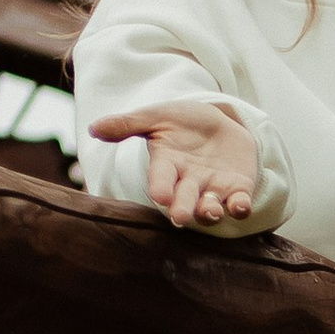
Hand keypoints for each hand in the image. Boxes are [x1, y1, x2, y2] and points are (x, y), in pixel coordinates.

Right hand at [89, 102, 261, 228]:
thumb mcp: (157, 116)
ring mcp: (213, 188)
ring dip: (210, 211)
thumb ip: (129, 124)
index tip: (160, 196)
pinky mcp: (238, 189)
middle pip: (184, 199)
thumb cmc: (182, 121)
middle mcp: (188, 182)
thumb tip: (94, 128)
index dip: (160, 187)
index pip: (161, 178)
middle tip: (179, 217)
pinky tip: (240, 205)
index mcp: (167, 165)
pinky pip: (238, 203)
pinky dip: (240, 207)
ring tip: (210, 211)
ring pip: (210, 207)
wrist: (219, 121)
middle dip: (182, 208)